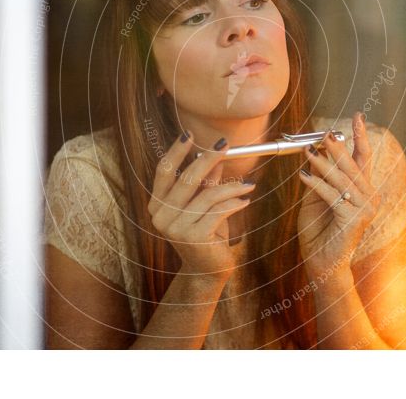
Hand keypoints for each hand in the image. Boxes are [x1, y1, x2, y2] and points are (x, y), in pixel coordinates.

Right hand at [147, 132, 255, 280]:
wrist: (207, 271)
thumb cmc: (206, 234)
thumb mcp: (204, 205)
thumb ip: (206, 183)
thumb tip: (214, 156)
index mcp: (157, 205)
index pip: (164, 171)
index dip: (175, 151)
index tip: (189, 134)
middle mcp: (160, 216)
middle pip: (186, 178)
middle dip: (208, 158)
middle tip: (225, 145)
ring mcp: (175, 228)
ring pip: (207, 195)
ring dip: (231, 187)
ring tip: (247, 186)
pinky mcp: (193, 237)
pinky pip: (218, 210)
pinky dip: (235, 202)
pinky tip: (246, 200)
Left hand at [297, 112, 380, 274]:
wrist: (321, 262)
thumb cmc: (318, 230)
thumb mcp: (317, 198)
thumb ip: (321, 177)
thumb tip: (317, 151)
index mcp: (364, 189)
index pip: (364, 157)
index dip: (361, 135)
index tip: (357, 115)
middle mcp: (370, 197)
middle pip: (353, 164)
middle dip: (336, 147)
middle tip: (322, 133)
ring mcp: (365, 208)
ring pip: (342, 178)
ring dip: (322, 163)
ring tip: (306, 152)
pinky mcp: (355, 218)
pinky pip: (332, 195)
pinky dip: (316, 184)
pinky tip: (303, 175)